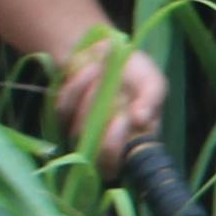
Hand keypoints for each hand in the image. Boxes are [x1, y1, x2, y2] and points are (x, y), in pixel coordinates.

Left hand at [51, 36, 167, 170]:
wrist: (105, 50)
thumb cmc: (134, 72)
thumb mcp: (152, 82)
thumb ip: (152, 100)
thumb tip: (141, 120)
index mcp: (132, 143)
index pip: (117, 166)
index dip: (115, 151)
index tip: (122, 120)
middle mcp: (105, 144)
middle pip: (94, 159)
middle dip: (100, 128)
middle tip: (113, 98)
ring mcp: (81, 132)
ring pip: (78, 131)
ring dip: (91, 99)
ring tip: (103, 74)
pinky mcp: (63, 115)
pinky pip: (64, 108)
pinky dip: (78, 85)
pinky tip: (91, 69)